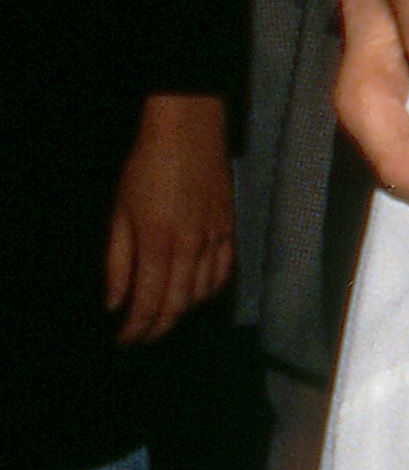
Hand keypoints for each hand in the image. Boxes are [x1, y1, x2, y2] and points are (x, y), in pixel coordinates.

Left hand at [106, 94, 233, 343]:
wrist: (189, 130)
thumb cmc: (146, 167)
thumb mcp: (119, 213)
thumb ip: (117, 262)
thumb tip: (115, 302)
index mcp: (160, 244)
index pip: (150, 303)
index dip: (137, 328)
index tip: (124, 339)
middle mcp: (193, 247)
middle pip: (180, 304)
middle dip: (158, 327)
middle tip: (141, 335)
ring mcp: (217, 238)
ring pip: (204, 292)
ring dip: (182, 309)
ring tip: (163, 313)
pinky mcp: (231, 226)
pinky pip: (224, 270)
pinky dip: (209, 288)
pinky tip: (195, 289)